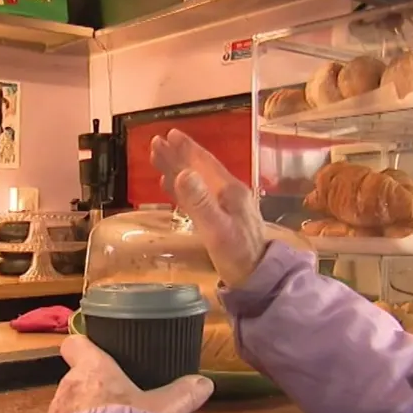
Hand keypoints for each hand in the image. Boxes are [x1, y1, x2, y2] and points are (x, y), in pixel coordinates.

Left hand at [46, 335, 214, 412]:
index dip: (84, 347)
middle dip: (98, 393)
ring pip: (73, 409)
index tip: (96, 353)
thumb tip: (204, 383)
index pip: (75, 344)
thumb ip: (183, 395)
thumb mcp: (163, 410)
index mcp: (92, 368)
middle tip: (123, 409)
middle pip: (79, 380)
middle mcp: (68, 386)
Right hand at [149, 129, 267, 288]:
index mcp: (229, 191)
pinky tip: (172, 185)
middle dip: (177, 155)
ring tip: (158, 157)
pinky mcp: (220, 219)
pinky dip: (182, 189)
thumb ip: (200, 202)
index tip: (169, 134)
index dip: (187, 149)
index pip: (205, 164)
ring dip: (177, 169)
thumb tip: (183, 173)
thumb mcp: (216, 229)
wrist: (257, 278)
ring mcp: (225, 206)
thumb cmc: (237, 254)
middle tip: (156, 142)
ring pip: (196, 181)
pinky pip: (197, 196)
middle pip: (199, 169)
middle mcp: (228, 194)